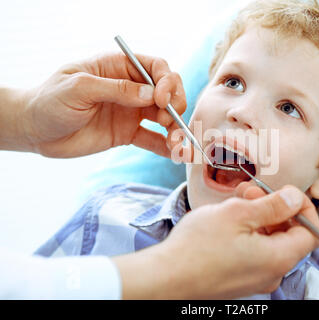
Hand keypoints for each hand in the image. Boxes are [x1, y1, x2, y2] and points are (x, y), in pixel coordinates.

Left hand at [21, 53, 185, 157]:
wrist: (36, 131)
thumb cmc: (50, 101)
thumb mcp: (79, 88)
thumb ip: (115, 89)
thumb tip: (151, 95)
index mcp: (118, 67)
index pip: (155, 67)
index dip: (167, 81)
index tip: (162, 99)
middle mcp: (130, 88)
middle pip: (167, 92)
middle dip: (176, 106)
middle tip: (171, 123)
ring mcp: (130, 112)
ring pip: (164, 118)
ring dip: (176, 131)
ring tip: (179, 147)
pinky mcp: (127, 133)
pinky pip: (152, 139)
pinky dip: (166, 147)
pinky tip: (177, 156)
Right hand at [113, 184, 318, 298]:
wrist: (165, 278)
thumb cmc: (198, 246)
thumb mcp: (239, 214)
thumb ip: (274, 206)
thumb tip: (297, 199)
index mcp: (279, 259)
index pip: (312, 233)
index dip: (304, 208)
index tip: (288, 192)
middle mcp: (272, 274)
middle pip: (288, 235)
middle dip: (274, 207)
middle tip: (251, 191)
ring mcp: (255, 278)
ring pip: (269, 241)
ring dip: (258, 217)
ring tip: (236, 201)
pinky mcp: (239, 279)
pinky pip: (254, 252)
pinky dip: (248, 232)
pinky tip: (228, 220)